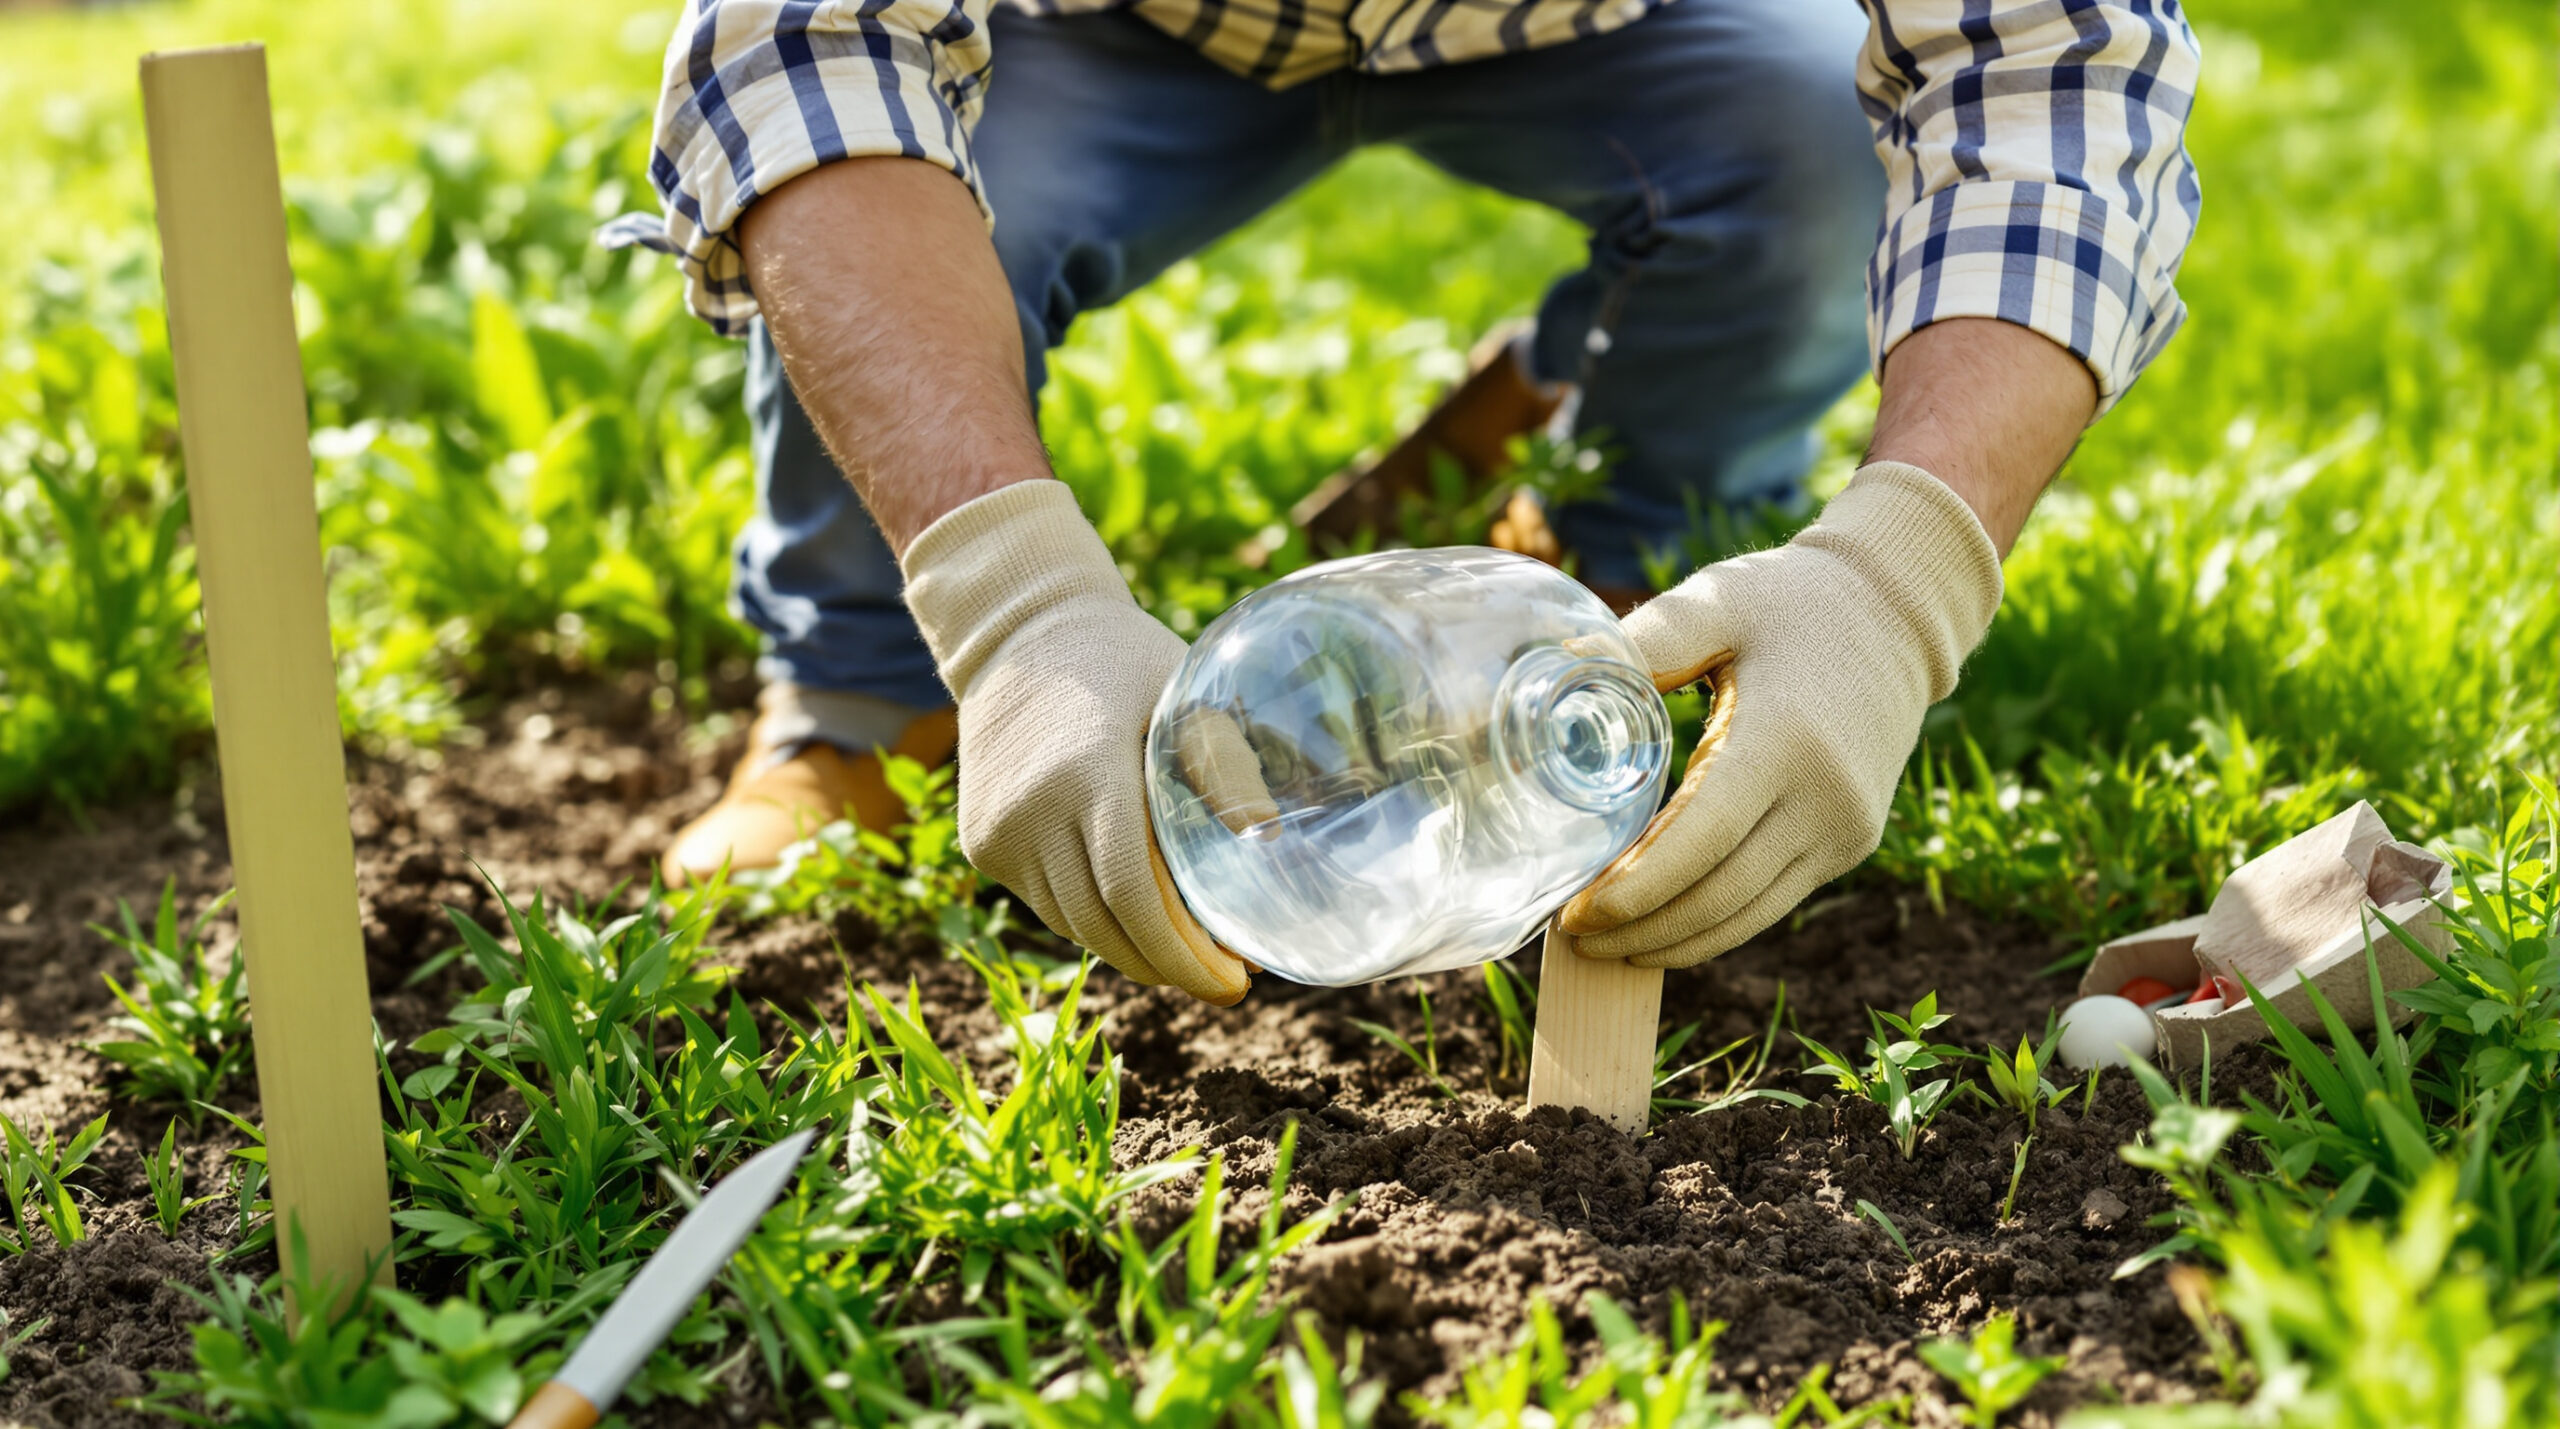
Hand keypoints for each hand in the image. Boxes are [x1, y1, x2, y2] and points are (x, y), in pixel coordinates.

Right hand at [902, 480, 1251, 1002]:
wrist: (1015, 632)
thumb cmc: (1120, 659)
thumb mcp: (1182, 692)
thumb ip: (1221, 762)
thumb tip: (1266, 835)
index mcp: (1087, 773)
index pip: (1132, 896)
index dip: (1183, 954)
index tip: (1234, 983)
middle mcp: (1031, 812)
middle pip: (1103, 928)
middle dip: (1169, 968)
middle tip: (1224, 980)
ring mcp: (997, 834)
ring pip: (1074, 926)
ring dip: (1132, 950)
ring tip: (1190, 953)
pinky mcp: (981, 844)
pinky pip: (1047, 905)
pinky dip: (1095, 921)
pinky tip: (1137, 917)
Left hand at [1555, 462, 2003, 966]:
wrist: (1896, 614)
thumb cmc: (1790, 602)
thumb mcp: (1717, 601)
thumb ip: (1644, 640)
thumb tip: (1557, 668)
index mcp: (1783, 739)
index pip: (1701, 840)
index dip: (1635, 888)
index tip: (1576, 912)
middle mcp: (1823, 797)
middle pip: (1719, 894)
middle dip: (1640, 927)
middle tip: (1572, 936)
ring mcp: (1844, 829)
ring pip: (1747, 915)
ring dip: (1674, 941)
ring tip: (1605, 945)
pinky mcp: (1850, 843)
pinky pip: (1772, 903)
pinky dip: (1715, 926)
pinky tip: (1662, 927)